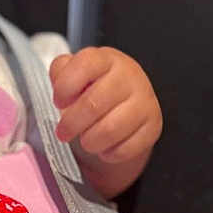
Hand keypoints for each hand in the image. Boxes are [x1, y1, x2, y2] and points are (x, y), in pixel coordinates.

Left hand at [49, 47, 161, 191]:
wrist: (125, 104)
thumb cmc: (93, 88)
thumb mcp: (74, 73)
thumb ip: (61, 72)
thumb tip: (59, 82)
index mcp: (106, 59)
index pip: (85, 65)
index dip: (65, 87)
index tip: (58, 101)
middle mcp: (130, 76)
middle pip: (93, 104)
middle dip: (71, 124)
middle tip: (62, 133)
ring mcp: (145, 101)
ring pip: (110, 130)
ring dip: (90, 141)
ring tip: (85, 141)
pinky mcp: (153, 126)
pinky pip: (127, 148)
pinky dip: (109, 154)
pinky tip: (104, 148)